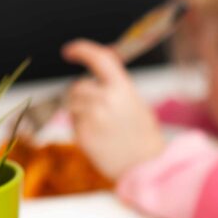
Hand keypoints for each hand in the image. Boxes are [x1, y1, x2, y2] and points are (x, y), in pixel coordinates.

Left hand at [61, 39, 165, 178]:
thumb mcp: (136, 104)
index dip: (81, 50)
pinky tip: (99, 138)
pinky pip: (73, 123)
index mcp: (122, 88)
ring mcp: (92, 117)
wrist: (146, 166)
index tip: (70, 51)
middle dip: (82, 94)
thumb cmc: (144, 137)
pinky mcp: (83, 135)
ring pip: (72, 104)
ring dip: (80, 111)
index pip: (98, 58)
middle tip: (97, 109)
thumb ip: (116, 89)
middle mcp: (105, 99)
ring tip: (101, 126)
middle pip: (78, 86)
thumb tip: (95, 79)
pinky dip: (82, 128)